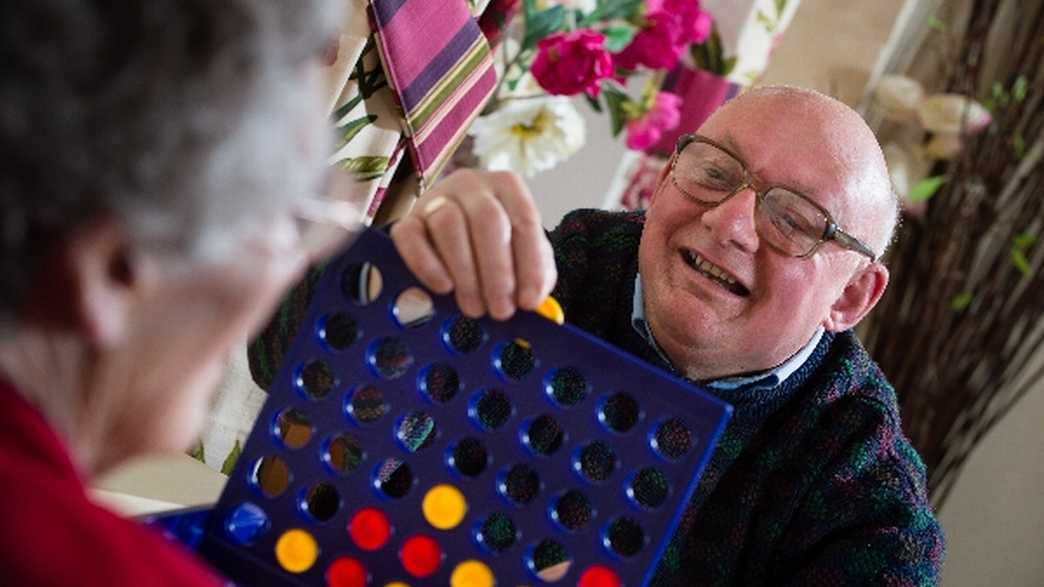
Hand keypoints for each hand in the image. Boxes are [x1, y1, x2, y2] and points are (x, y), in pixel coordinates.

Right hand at [390, 169, 556, 319]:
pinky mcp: (408, 219)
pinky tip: (443, 287)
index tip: (528, 301)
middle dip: (496, 271)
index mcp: (508, 187)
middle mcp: (472, 185)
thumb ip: (535, 276)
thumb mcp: (522, 256)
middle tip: (499, 310)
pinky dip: (426, 264)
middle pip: (487, 219)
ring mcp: (436, 198)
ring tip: (474, 307)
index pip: (525, 220)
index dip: (530, 265)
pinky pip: (410, 236)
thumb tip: (536, 301)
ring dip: (465, 273)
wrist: (450, 236)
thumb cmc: (494, 248)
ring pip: (448, 225)